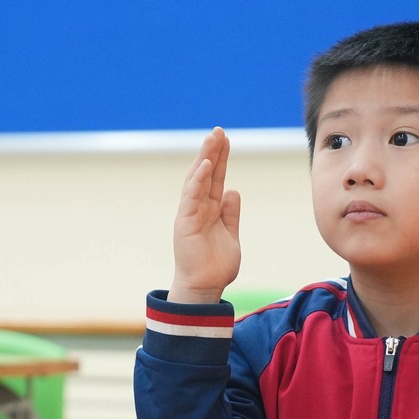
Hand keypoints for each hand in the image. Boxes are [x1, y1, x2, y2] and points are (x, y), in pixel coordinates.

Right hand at [169, 127, 240, 303]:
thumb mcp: (230, 233)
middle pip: (205, 174)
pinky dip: (198, 180)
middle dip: (212, 152)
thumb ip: (231, 213)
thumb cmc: (216, 265)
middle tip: (219, 131)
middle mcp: (198, 208)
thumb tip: (233, 191)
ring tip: (212, 139)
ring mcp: (190, 214)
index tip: (226, 140)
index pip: (215, 179)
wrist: (205, 287)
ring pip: (197, 180)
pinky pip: (192, 197)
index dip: (220, 159)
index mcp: (209, 210)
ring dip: (204, 159)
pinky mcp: (185, 222)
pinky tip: (205, 164)